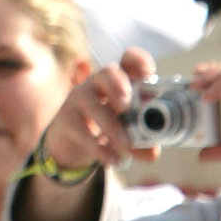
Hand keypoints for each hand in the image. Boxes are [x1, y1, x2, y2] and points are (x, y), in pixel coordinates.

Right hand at [35, 46, 156, 172]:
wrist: (72, 142)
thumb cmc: (108, 128)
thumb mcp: (128, 132)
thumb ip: (143, 140)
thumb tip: (153, 151)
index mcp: (120, 80)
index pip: (129, 60)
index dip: (138, 61)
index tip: (147, 74)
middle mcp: (98, 83)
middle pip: (108, 71)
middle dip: (118, 84)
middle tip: (127, 104)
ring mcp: (80, 98)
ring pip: (94, 104)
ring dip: (112, 126)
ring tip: (126, 146)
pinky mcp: (66, 119)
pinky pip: (83, 131)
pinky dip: (100, 148)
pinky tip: (113, 160)